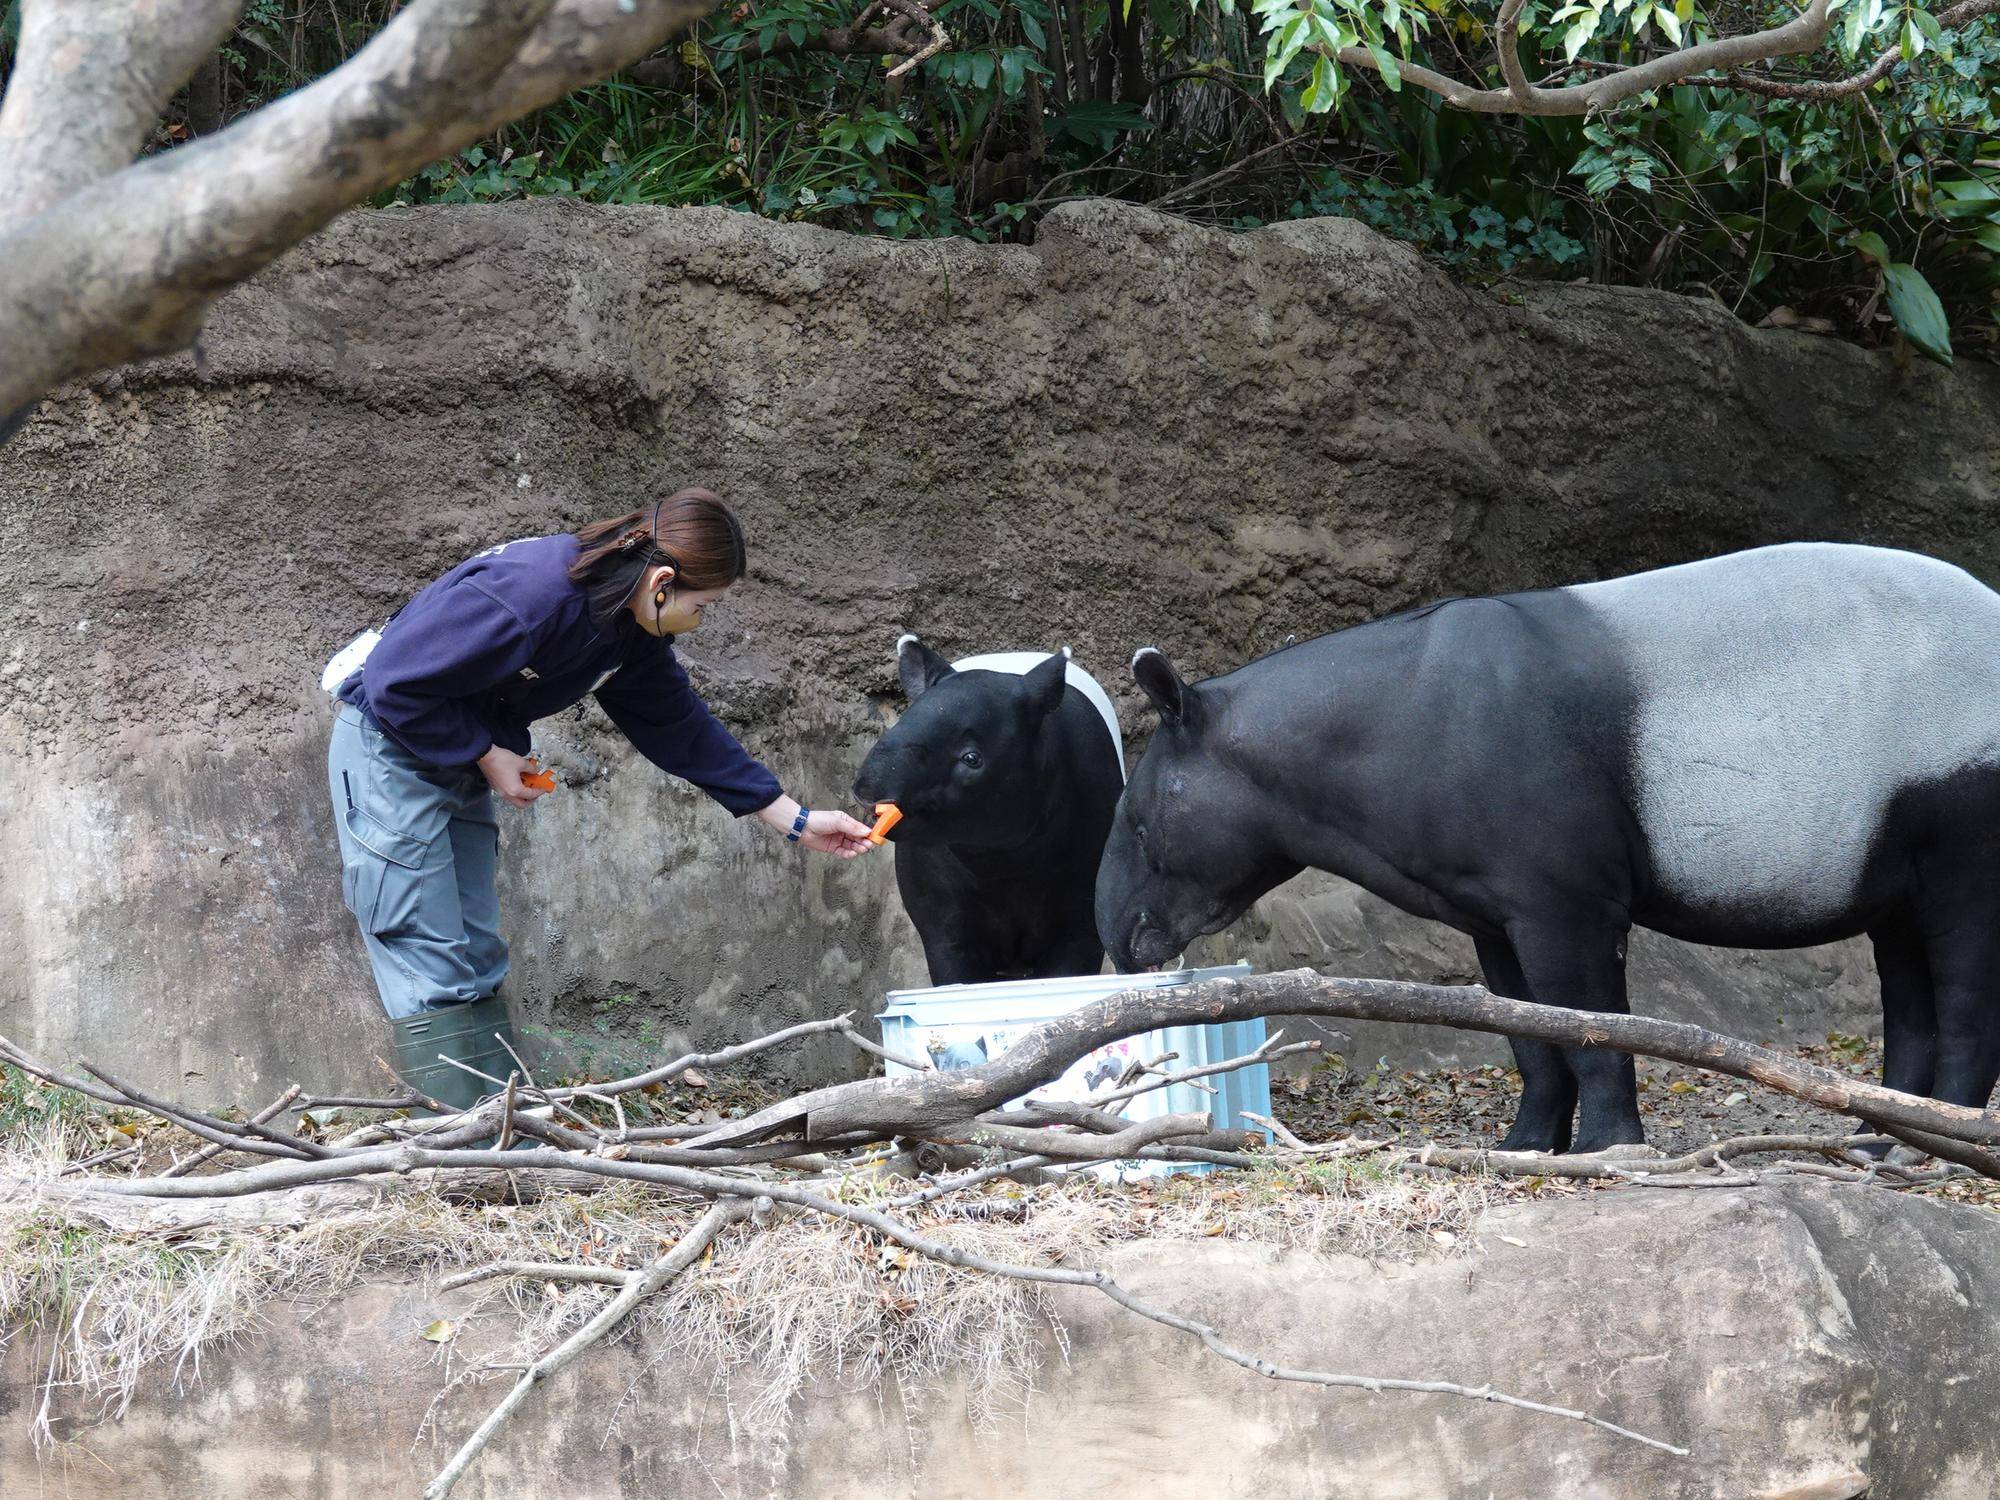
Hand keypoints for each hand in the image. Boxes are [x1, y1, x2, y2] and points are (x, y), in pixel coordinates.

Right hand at [477, 745, 550, 809]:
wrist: (485, 756)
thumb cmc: (501, 760)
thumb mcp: (522, 763)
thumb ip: (531, 769)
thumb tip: (534, 771)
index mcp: (515, 790)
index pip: (531, 795)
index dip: (540, 791)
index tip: (544, 788)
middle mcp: (507, 794)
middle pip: (522, 804)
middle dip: (531, 799)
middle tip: (536, 791)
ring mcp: (500, 792)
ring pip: (514, 800)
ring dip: (523, 795)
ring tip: (528, 784)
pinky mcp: (496, 787)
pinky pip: (508, 794)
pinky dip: (515, 790)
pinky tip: (518, 780)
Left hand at [757, 797, 872, 856]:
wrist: (803, 828)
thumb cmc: (818, 820)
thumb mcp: (838, 821)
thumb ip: (852, 827)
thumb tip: (866, 832)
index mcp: (846, 821)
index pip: (861, 829)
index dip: (869, 833)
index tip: (876, 838)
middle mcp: (844, 831)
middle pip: (858, 838)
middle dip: (864, 842)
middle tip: (869, 845)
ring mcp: (839, 840)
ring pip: (852, 846)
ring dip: (858, 848)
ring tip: (861, 849)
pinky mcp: (833, 848)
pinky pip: (844, 852)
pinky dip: (849, 854)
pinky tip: (852, 853)